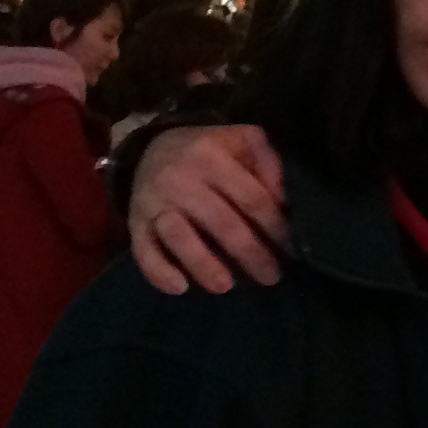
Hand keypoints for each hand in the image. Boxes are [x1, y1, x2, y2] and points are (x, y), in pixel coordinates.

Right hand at [130, 124, 288, 294]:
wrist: (150, 148)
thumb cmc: (208, 151)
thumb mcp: (242, 140)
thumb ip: (267, 162)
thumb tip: (284, 201)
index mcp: (211, 157)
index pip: (251, 198)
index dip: (275, 227)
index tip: (292, 251)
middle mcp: (180, 179)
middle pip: (221, 222)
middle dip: (250, 253)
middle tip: (271, 277)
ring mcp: (154, 202)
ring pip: (179, 237)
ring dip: (203, 264)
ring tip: (226, 286)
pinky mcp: (135, 222)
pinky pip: (143, 250)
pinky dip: (158, 271)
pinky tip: (180, 287)